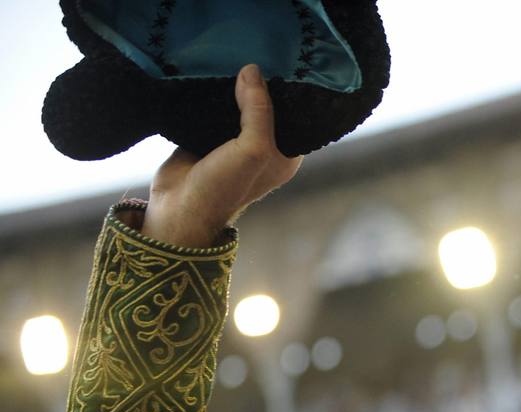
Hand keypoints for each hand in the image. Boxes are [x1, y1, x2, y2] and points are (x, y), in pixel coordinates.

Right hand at [141, 64, 302, 247]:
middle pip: (265, 107)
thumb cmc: (225, 185)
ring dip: (232, 86)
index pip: (294, 116)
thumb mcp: (253, 148)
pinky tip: (207, 70)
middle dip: (259, 84)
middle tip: (255, 50)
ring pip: (237, 105)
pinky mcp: (207, 135)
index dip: (290, 93)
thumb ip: (258, 109)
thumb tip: (252, 70)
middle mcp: (263, 147)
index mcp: (285, 154)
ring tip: (230, 53)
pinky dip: (209, 92)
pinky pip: (212, 107)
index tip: (284, 62)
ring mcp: (234, 141)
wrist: (180, 208)